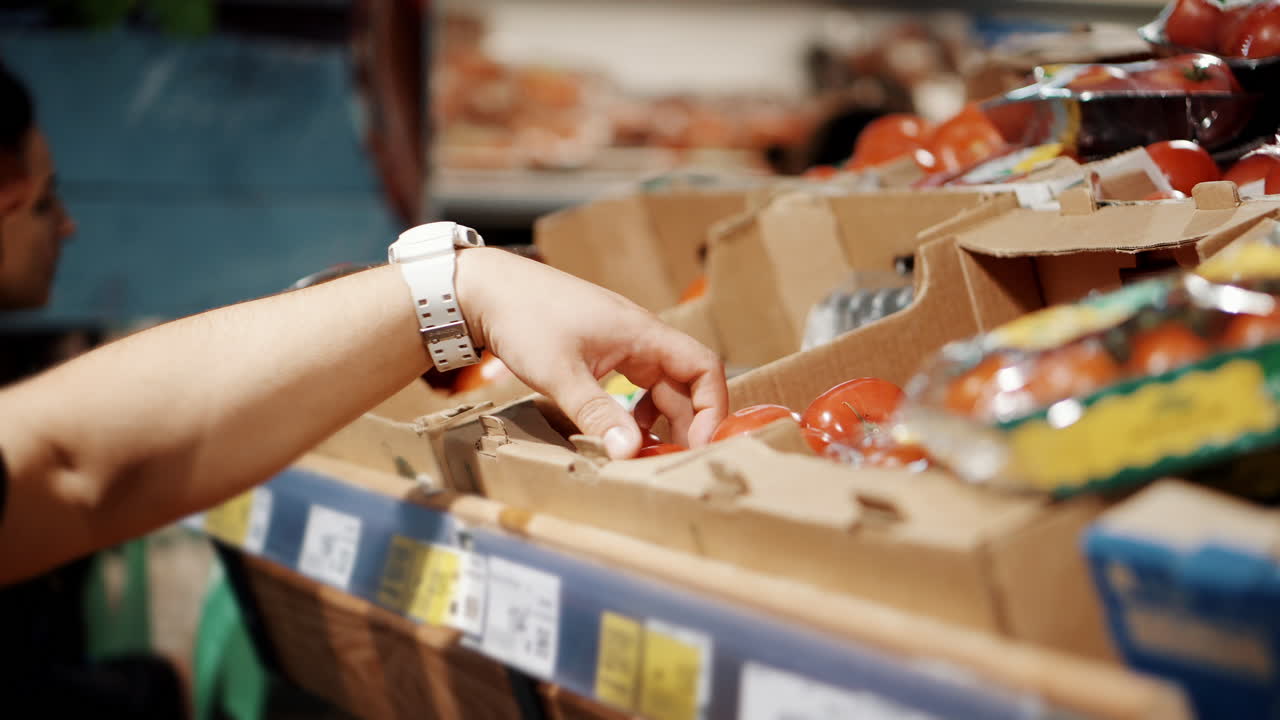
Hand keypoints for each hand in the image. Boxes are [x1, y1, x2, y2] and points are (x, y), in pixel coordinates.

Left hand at [456, 248, 726, 458]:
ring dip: (664, 417)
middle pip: (685, 381)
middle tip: (676, 461)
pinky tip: (622, 428)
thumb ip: (596, 413)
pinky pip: (638, 381)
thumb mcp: (560, 373)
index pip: (703, 367)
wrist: (488, 288)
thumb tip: (629, 452)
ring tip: (650, 451)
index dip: (712, 407)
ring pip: (662, 383)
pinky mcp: (604, 347)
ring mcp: (623, 340)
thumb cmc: (525, 317)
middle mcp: (641, 334)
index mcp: (643, 333)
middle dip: (688, 421)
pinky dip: (638, 408)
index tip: (701, 444)